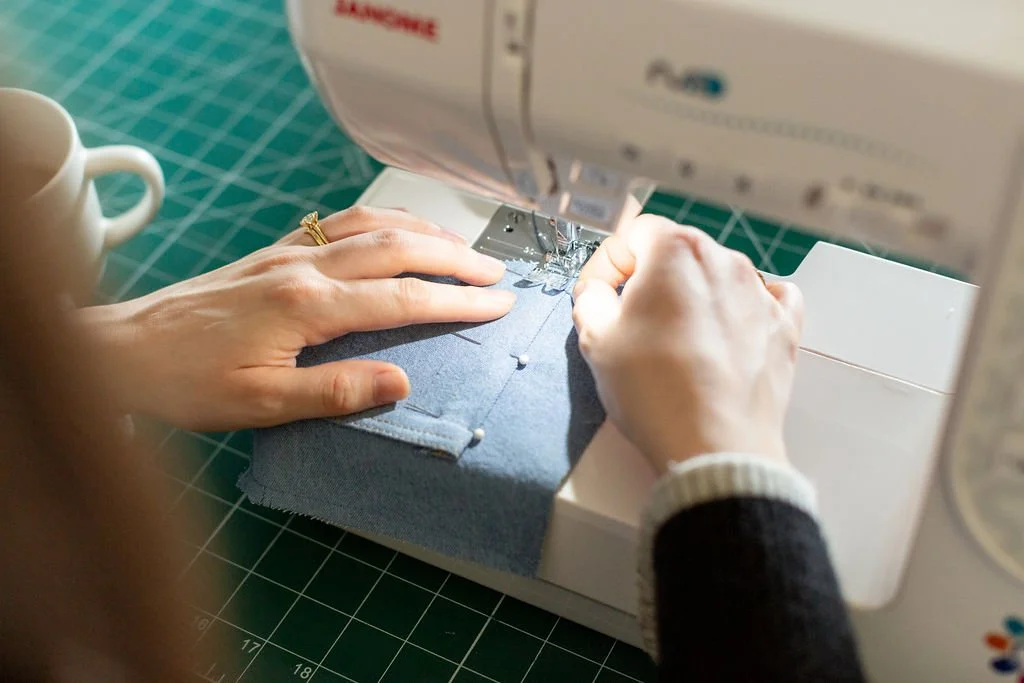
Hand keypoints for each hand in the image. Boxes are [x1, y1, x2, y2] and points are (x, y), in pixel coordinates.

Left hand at [80, 207, 514, 430]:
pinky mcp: (272, 251)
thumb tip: (401, 384)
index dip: (457, 301)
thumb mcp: (260, 404)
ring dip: (423, 230)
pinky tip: (393, 229)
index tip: (498, 304)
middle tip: (497, 273)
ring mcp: (287, 251)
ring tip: (461, 245)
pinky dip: (381, 219)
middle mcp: (302, 266)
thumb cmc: (185, 382)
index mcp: (305, 305)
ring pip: (371, 224)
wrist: (122, 349)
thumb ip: (334, 393)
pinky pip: (339, 222)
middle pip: (398, 247)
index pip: (402, 296)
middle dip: (455, 257)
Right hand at [571, 214, 803, 472]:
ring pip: (716, 276)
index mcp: (676, 251)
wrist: (714, 446)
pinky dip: (743, 308)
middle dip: (649, 280)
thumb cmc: (657, 392)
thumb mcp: (596, 340)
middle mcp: (725, 260)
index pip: (632, 234)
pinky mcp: (784, 327)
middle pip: (676, 252)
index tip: (597, 295)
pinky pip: (765, 299)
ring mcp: (760, 293)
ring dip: (691, 297)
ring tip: (673, 343)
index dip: (607, 264)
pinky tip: (725, 331)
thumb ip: (590, 298)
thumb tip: (599, 293)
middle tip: (628, 323)